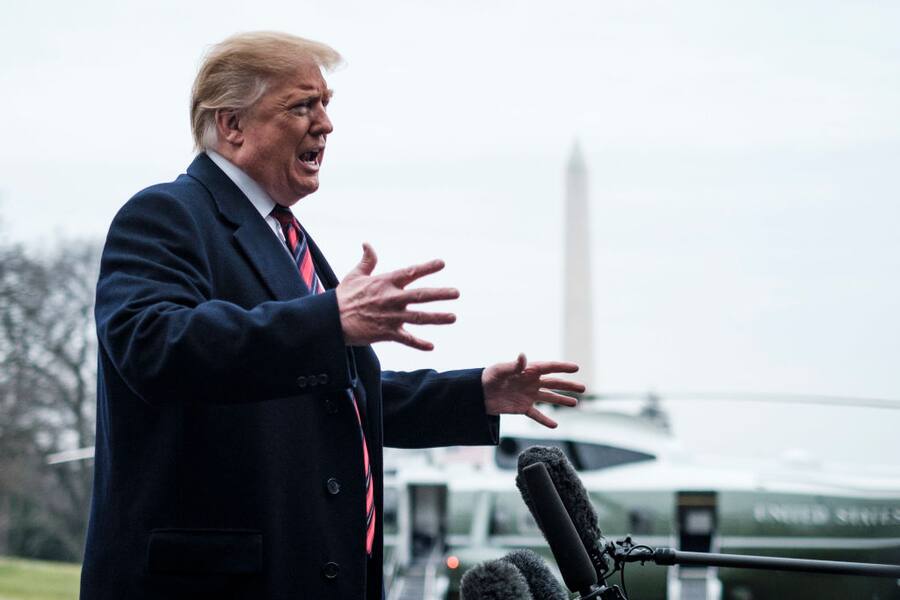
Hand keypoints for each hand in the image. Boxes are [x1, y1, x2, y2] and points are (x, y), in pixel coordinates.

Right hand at [336, 243, 459, 349]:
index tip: (442, 263)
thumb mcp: (355, 276)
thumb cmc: (343, 297)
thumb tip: (367, 244)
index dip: (426, 267)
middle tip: (456, 292)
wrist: (331, 320)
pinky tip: (431, 347)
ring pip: (419, 317)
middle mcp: (392, 298)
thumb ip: (367, 261)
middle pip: (421, 295)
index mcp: (385, 282)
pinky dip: (419, 344)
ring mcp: (391, 317)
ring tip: (453, 317)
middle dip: (440, 294)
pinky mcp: (387, 333)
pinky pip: (407, 339)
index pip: (410, 272)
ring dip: (437, 317)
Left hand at [482, 353, 583, 427]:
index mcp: (528, 371)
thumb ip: (513, 365)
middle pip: (554, 383)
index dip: (562, 367)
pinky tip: (555, 425)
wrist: (478, 394)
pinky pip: (536, 415)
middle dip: (569, 385)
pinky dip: (545, 420)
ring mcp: (528, 395)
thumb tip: (523, 355)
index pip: (549, 367)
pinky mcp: (522, 408)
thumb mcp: (500, 370)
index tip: (576, 367)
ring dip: (562, 400)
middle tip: (584, 388)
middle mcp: (531, 382)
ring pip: (549, 398)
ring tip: (576, 403)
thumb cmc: (488, 377)